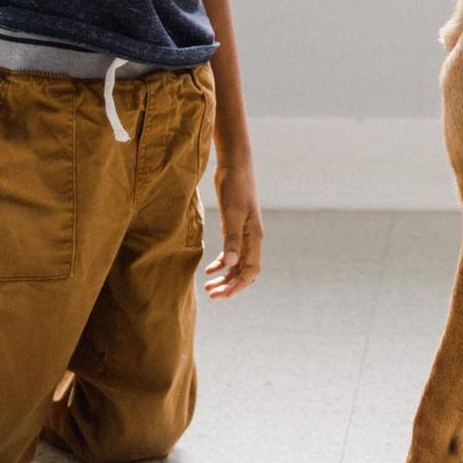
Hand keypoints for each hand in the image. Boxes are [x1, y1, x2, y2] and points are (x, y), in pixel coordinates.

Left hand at [204, 164, 263, 297]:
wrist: (234, 167)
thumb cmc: (235, 187)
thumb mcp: (232, 213)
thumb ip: (232, 239)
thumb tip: (229, 264)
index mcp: (254, 238)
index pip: (250, 271)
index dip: (238, 285)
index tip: (222, 295)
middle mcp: (251, 240)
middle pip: (244, 272)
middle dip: (230, 286)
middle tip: (212, 295)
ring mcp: (243, 235)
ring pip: (237, 265)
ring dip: (224, 278)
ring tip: (208, 287)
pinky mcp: (234, 229)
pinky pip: (230, 254)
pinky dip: (220, 264)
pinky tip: (208, 270)